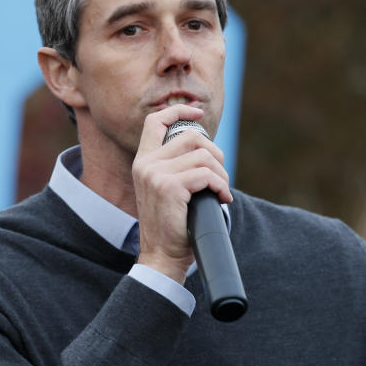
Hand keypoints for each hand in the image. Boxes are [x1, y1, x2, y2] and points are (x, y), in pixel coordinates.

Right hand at [131, 106, 232, 283]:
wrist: (162, 256)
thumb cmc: (172, 225)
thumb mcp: (167, 189)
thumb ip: (176, 167)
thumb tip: (206, 147)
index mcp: (143, 161)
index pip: (155, 120)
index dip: (179, 110)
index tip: (198, 113)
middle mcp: (146, 164)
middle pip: (192, 137)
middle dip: (216, 155)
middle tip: (220, 177)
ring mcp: (155, 174)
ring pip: (204, 156)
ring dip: (221, 175)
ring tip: (221, 192)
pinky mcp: (169, 187)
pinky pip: (207, 175)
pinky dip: (221, 186)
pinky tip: (222, 199)